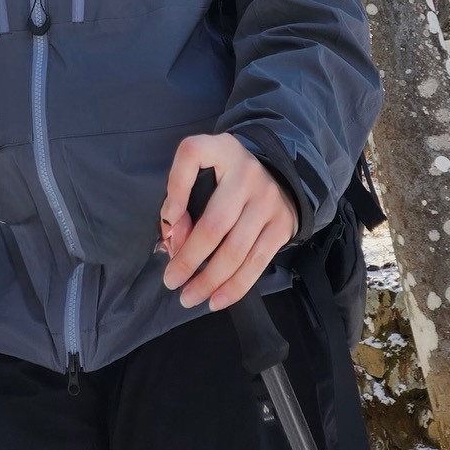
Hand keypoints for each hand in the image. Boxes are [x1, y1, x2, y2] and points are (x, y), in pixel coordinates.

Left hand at [158, 132, 297, 310]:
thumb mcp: (204, 170)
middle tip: (171, 281)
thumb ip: (183, 196)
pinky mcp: (282, 226)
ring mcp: (268, 200)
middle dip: (189, 258)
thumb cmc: (225, 176)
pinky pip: (257, 263)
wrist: (277, 174)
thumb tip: (173, 238)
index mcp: (221, 149)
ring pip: (236, 250)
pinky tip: (216, 300)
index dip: (175, 189)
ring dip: (210, 280)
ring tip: (189, 297)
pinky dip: (235, 287)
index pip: (192, 155)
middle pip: (214, 223)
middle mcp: (247, 173)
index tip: (167, 221)